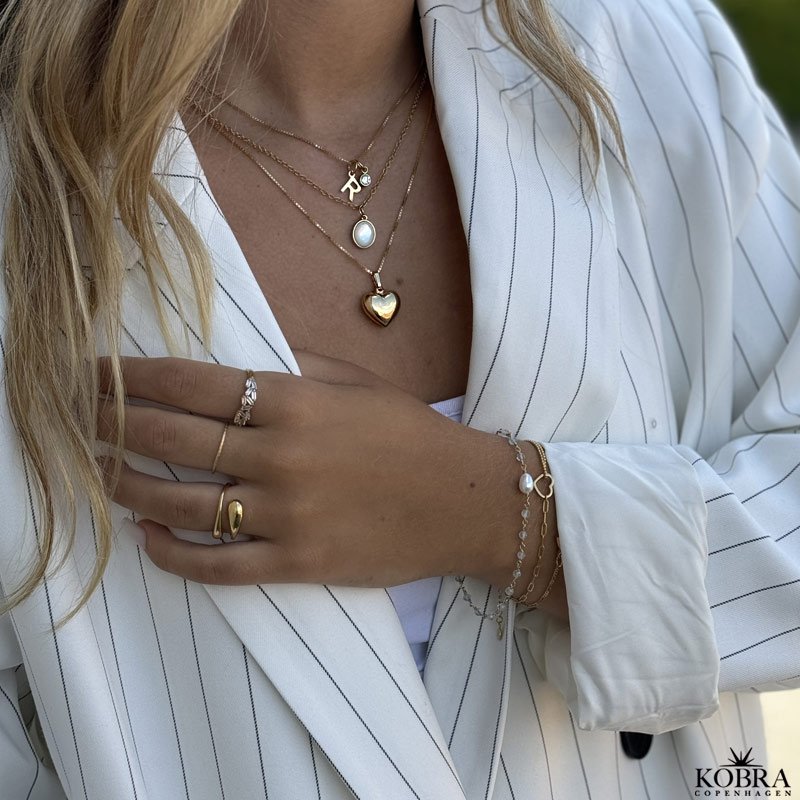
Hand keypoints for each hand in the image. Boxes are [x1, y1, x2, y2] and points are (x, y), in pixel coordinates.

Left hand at [97, 353, 516, 587]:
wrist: (464, 501)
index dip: (135, 377)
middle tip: (75, 421)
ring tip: (96, 476)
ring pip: (183, 504)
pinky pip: (219, 564)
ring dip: (129, 487)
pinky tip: (147, 536)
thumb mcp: (359, 383)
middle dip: (114, 426)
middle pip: (174, 439)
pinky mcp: (298, 563)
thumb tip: (241, 361)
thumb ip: (297, 367)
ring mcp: (286, 515)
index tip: (95, 374)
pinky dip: (174, 553)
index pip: (195, 384)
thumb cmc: (414, 435)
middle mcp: (281, 457)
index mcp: (296, 403)